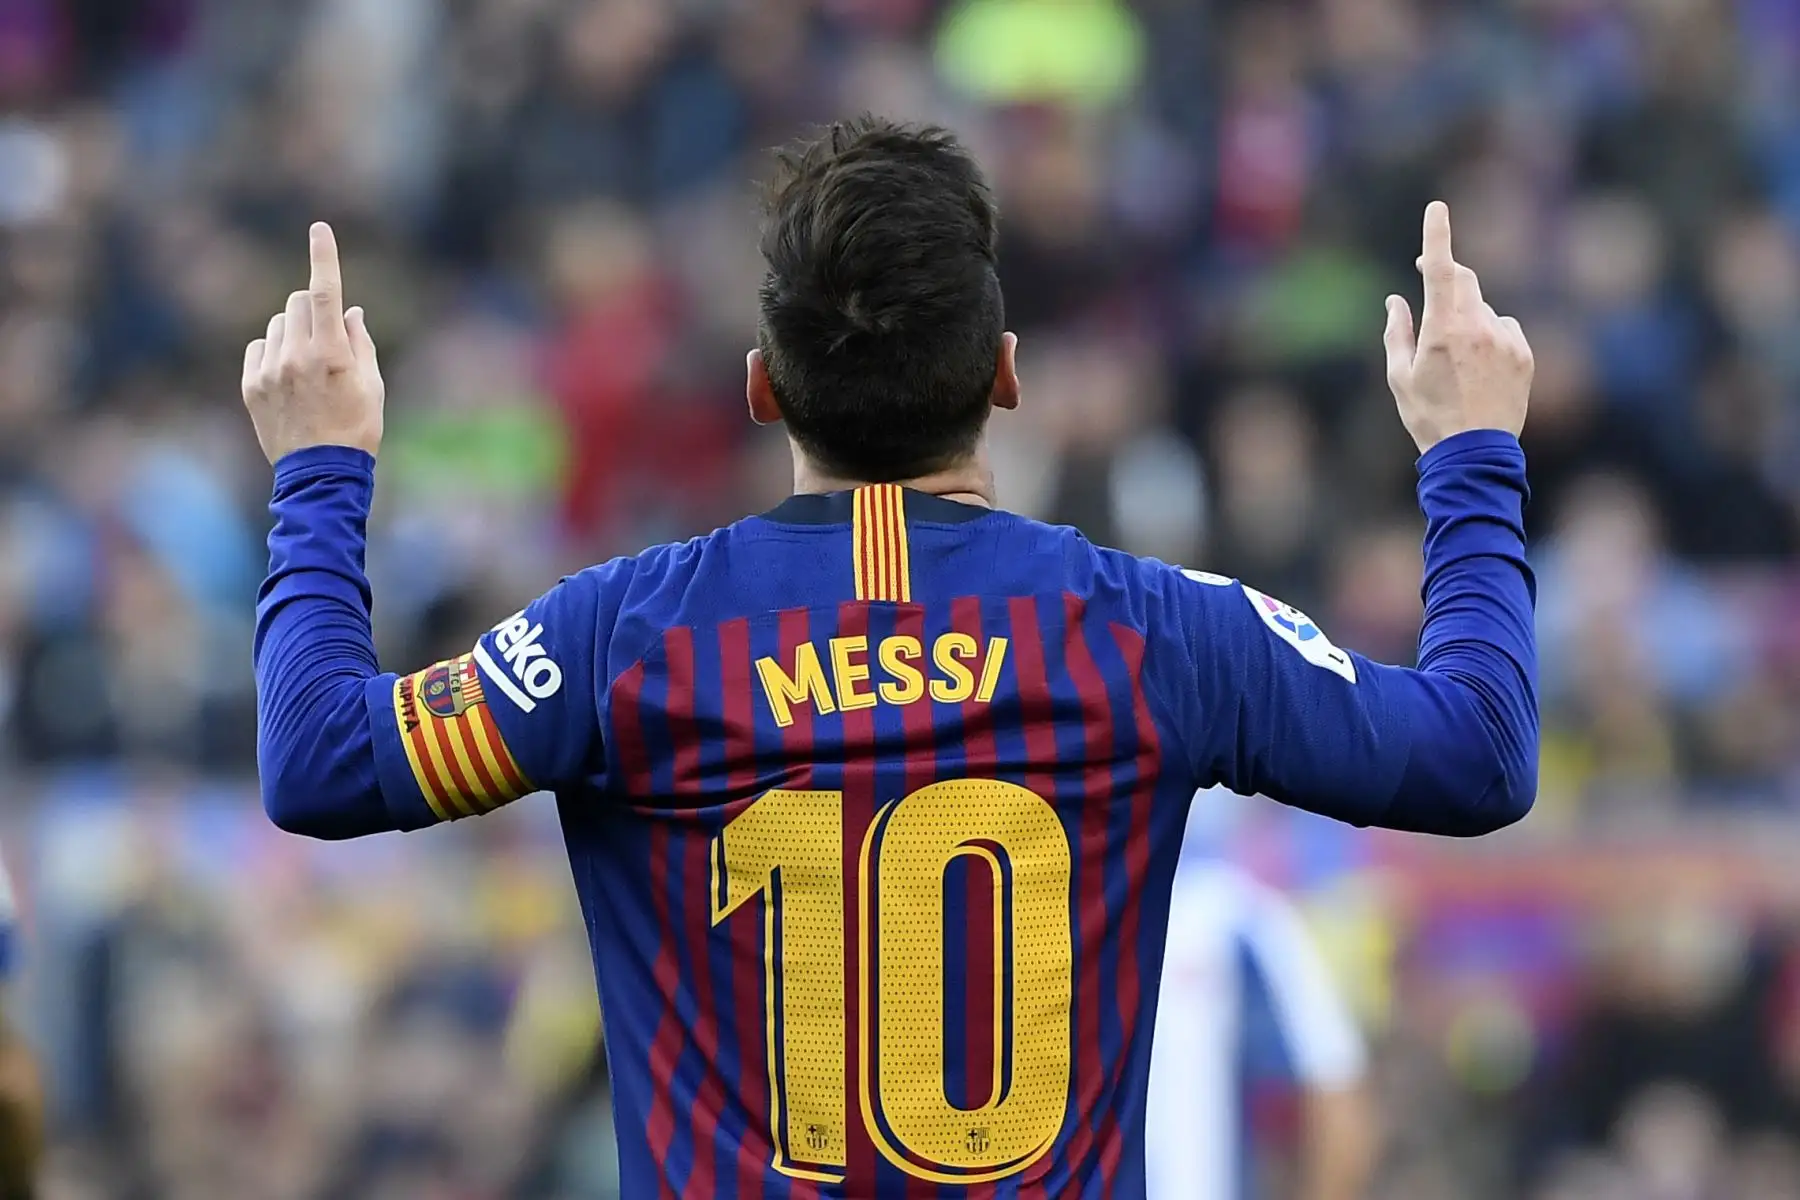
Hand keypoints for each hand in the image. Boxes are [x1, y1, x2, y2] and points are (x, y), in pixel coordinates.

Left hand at [242, 223, 383, 464]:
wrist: (320, 473)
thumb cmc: (357, 429)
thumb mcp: (373, 386)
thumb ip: (360, 343)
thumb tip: (349, 311)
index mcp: (330, 354)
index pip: (325, 293)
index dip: (323, 257)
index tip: (319, 229)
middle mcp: (295, 356)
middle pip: (299, 302)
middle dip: (314, 309)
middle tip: (327, 339)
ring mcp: (270, 371)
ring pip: (279, 323)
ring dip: (294, 332)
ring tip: (307, 368)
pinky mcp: (251, 385)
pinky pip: (259, 346)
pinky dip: (274, 352)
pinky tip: (288, 378)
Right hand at [1383, 201, 1532, 454]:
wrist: (1475, 453)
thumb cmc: (1429, 416)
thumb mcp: (1400, 377)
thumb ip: (1397, 332)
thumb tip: (1396, 300)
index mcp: (1444, 330)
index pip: (1442, 271)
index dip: (1438, 235)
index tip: (1438, 209)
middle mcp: (1479, 328)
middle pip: (1466, 281)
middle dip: (1447, 278)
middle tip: (1430, 284)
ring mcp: (1506, 340)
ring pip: (1484, 310)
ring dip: (1468, 319)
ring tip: (1457, 361)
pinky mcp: (1524, 354)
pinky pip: (1505, 329)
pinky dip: (1492, 336)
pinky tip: (1481, 369)